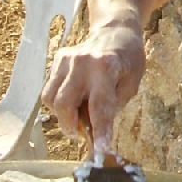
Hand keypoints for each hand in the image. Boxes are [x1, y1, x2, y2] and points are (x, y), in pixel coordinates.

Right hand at [40, 20, 146, 151]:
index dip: (100, 131)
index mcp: (106, 67)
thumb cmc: (128, 60)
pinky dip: (59, 104)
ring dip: (63, 116)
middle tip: (84, 134)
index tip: (100, 151)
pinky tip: (73, 100)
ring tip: (79, 115)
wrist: (115, 31)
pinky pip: (49, 91)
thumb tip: (96, 133)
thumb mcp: (132, 83)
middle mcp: (82, 63)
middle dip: (72, 126)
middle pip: (64, 104)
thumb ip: (113, 107)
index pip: (99, 106)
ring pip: (51, 100)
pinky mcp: (57, 60)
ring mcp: (66, 60)